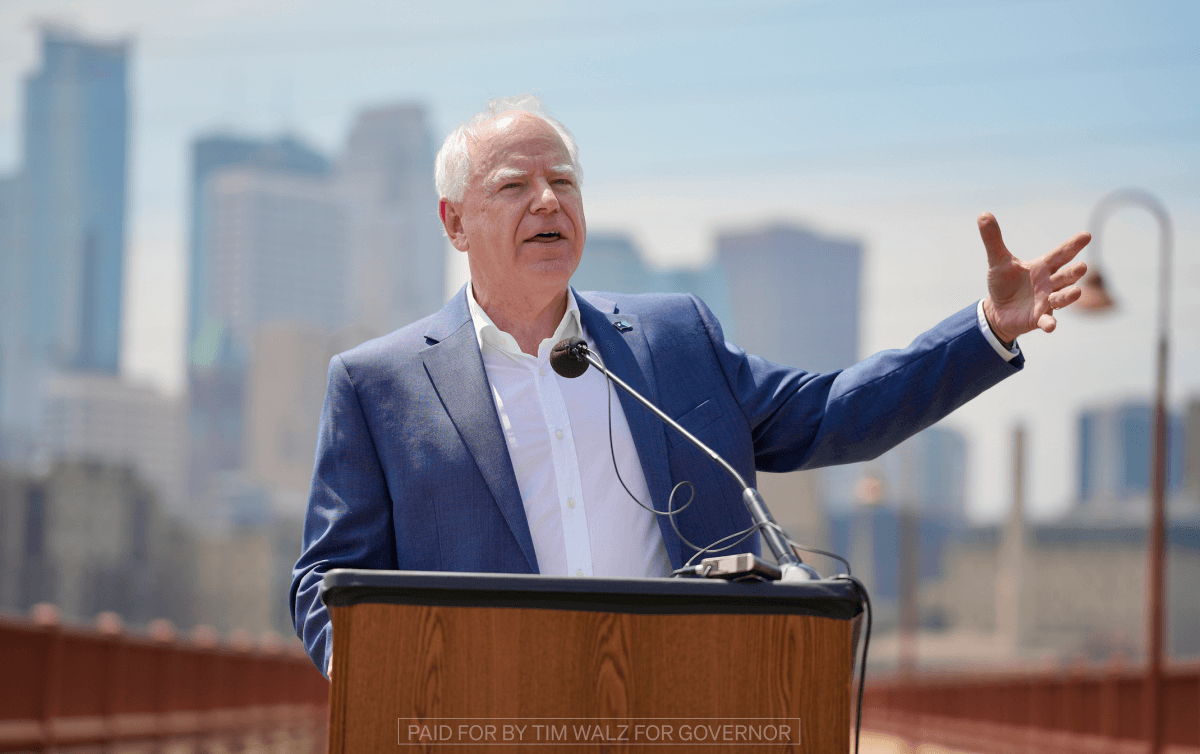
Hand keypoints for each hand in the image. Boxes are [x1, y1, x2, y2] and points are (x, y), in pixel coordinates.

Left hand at [978, 212, 1089, 343]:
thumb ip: (993, 239)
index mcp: (1043, 267)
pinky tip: (1050, 326)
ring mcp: (1047, 302)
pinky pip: (1047, 321)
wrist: (998, 310)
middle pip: (1065, 276)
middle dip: (1074, 272)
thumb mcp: (997, 261)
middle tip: (1082, 267)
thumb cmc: (1004, 283)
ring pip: (1061, 298)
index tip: (1087, 235)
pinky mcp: (1039, 318)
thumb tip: (983, 214)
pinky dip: (1049, 323)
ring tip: (1076, 292)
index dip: (1073, 245)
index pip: (1060, 254)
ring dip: (1069, 295)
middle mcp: (1049, 284)